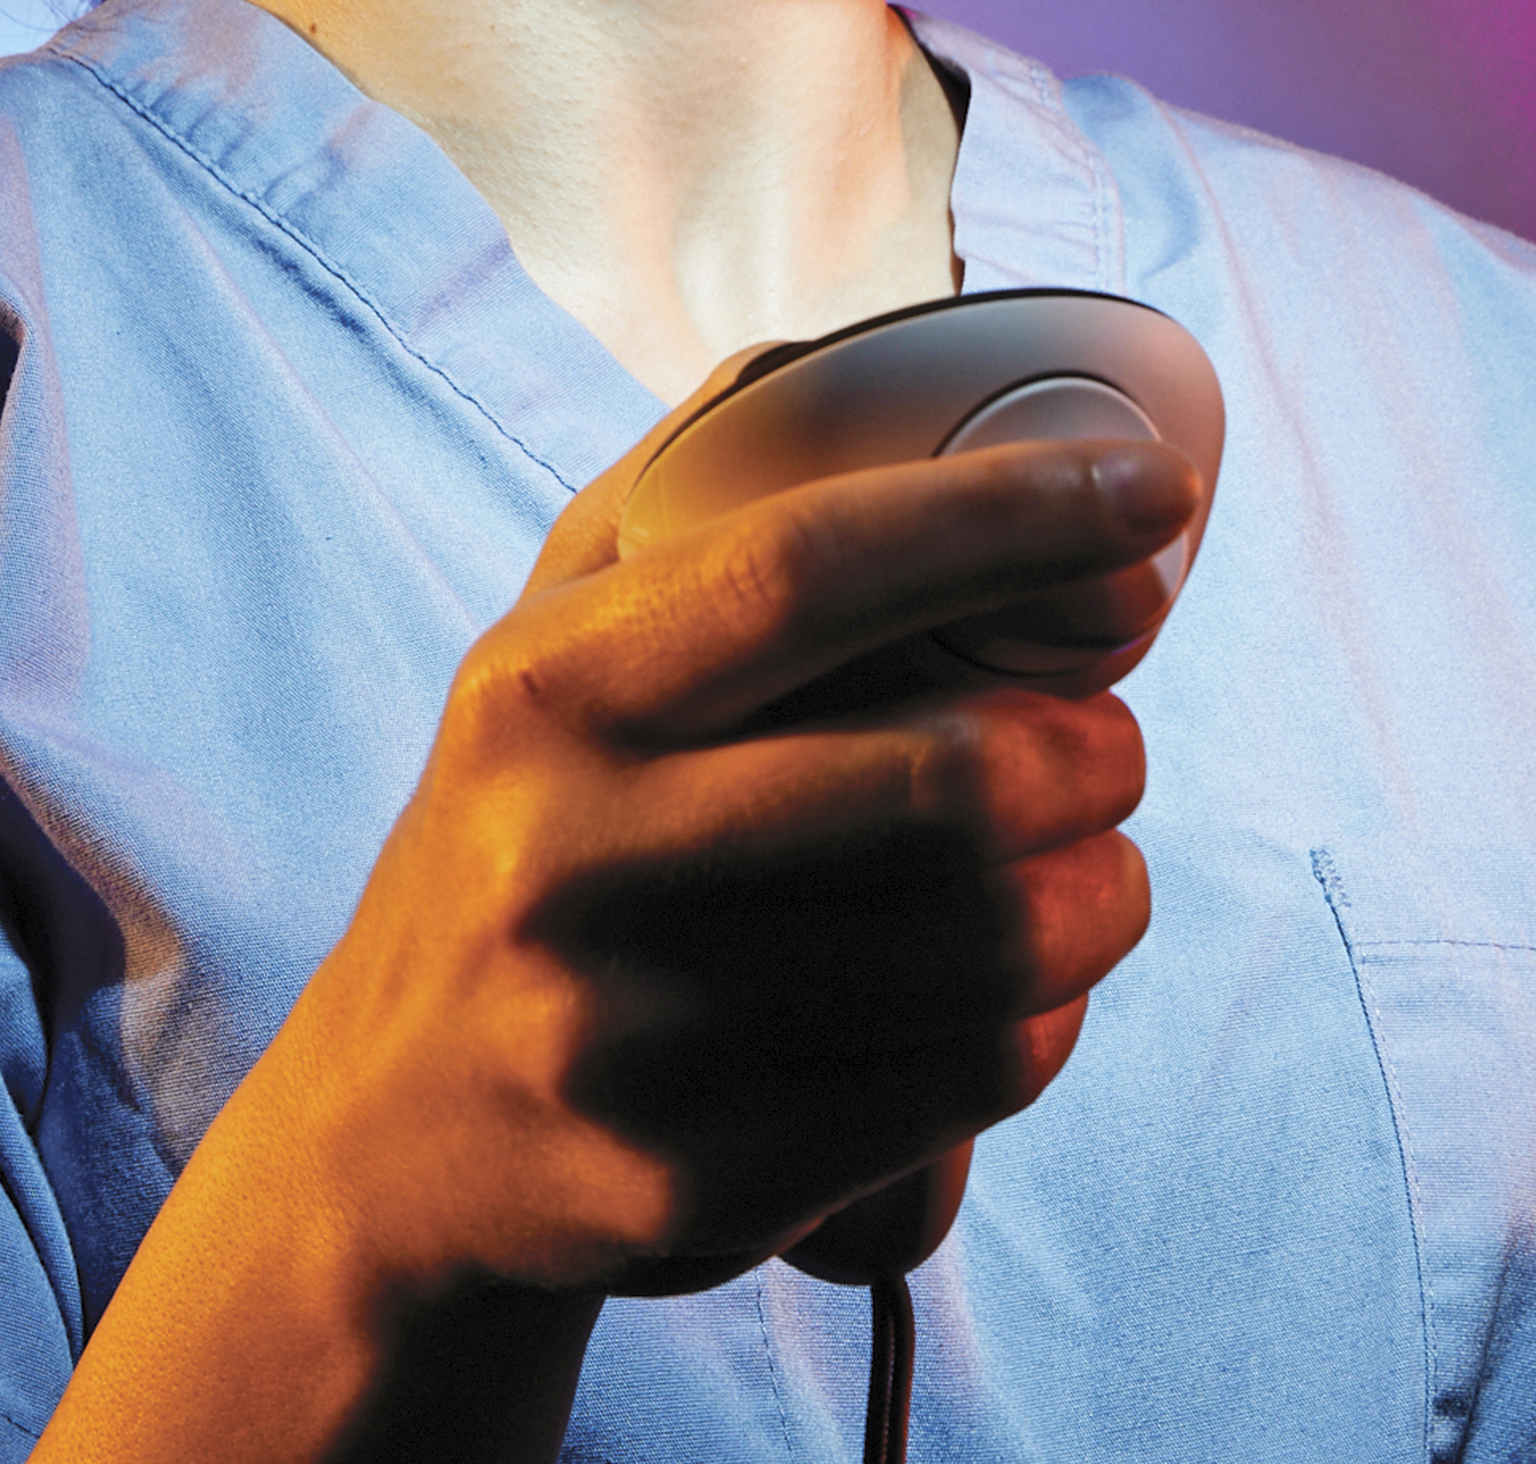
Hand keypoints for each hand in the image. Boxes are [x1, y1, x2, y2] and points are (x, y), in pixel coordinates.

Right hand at [238, 428, 1197, 1305]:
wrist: (385, 1144)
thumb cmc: (519, 846)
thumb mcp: (538, 659)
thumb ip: (669, 499)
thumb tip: (834, 353)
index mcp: (545, 692)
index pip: (806, 566)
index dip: (1003, 521)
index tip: (1150, 497)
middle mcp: (568, 856)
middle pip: (937, 783)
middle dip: (1091, 752)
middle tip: (1112, 745)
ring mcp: (626, 1035)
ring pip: (978, 946)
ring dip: (1101, 895)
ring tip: (1103, 867)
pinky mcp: (690, 1182)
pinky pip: (960, 1081)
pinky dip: (1047, 1025)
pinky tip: (1042, 995)